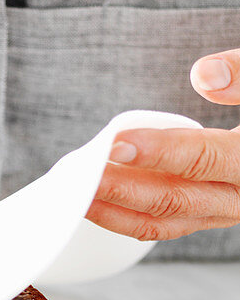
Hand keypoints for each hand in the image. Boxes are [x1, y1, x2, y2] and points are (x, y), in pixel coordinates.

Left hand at [87, 49, 239, 241]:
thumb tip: (203, 74)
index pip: (202, 160)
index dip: (159, 152)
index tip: (117, 143)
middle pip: (174, 200)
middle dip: (122, 190)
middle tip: (82, 176)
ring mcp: (222, 212)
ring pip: (164, 223)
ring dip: (116, 212)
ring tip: (78, 195)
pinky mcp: (206, 214)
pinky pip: (162, 225)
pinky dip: (126, 216)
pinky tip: (97, 202)